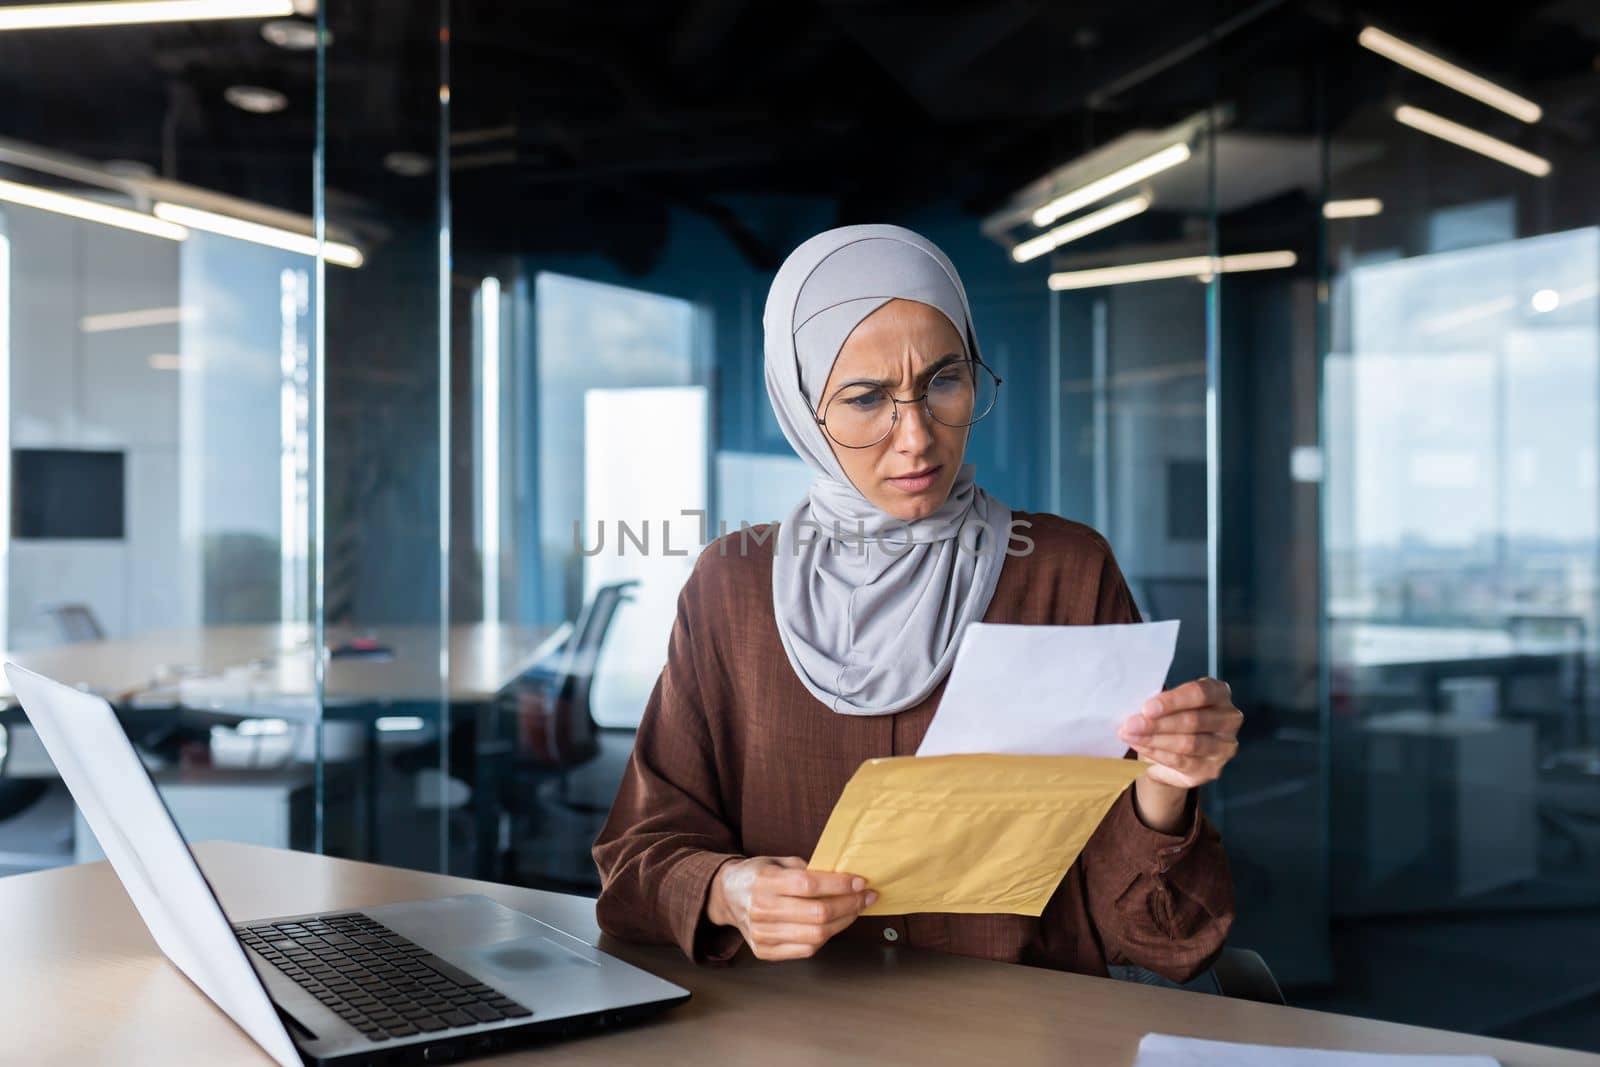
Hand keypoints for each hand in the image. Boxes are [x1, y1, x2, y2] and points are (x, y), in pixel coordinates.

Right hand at [706, 855, 875, 960]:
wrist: (727, 896)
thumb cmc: (758, 875)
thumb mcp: (778, 861)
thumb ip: (808, 869)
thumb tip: (845, 879)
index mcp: (765, 881)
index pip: (810, 885)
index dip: (840, 885)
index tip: (860, 882)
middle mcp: (761, 909)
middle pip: (817, 913)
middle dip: (850, 905)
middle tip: (866, 897)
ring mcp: (761, 933)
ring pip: (816, 935)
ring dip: (844, 923)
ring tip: (855, 911)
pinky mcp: (764, 951)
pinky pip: (806, 950)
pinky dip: (826, 938)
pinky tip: (835, 925)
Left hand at [1118, 676, 1242, 791]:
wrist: (1172, 753)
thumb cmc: (1171, 718)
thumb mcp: (1166, 704)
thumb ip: (1158, 702)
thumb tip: (1136, 708)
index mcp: (1219, 693)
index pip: (1200, 694)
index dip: (1173, 701)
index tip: (1146, 708)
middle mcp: (1229, 719)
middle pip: (1194, 720)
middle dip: (1158, 723)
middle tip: (1131, 724)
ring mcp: (1225, 746)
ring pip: (1188, 743)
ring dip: (1154, 740)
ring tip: (1131, 736)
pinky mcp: (1213, 768)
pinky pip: (1182, 762)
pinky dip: (1158, 754)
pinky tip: (1141, 748)